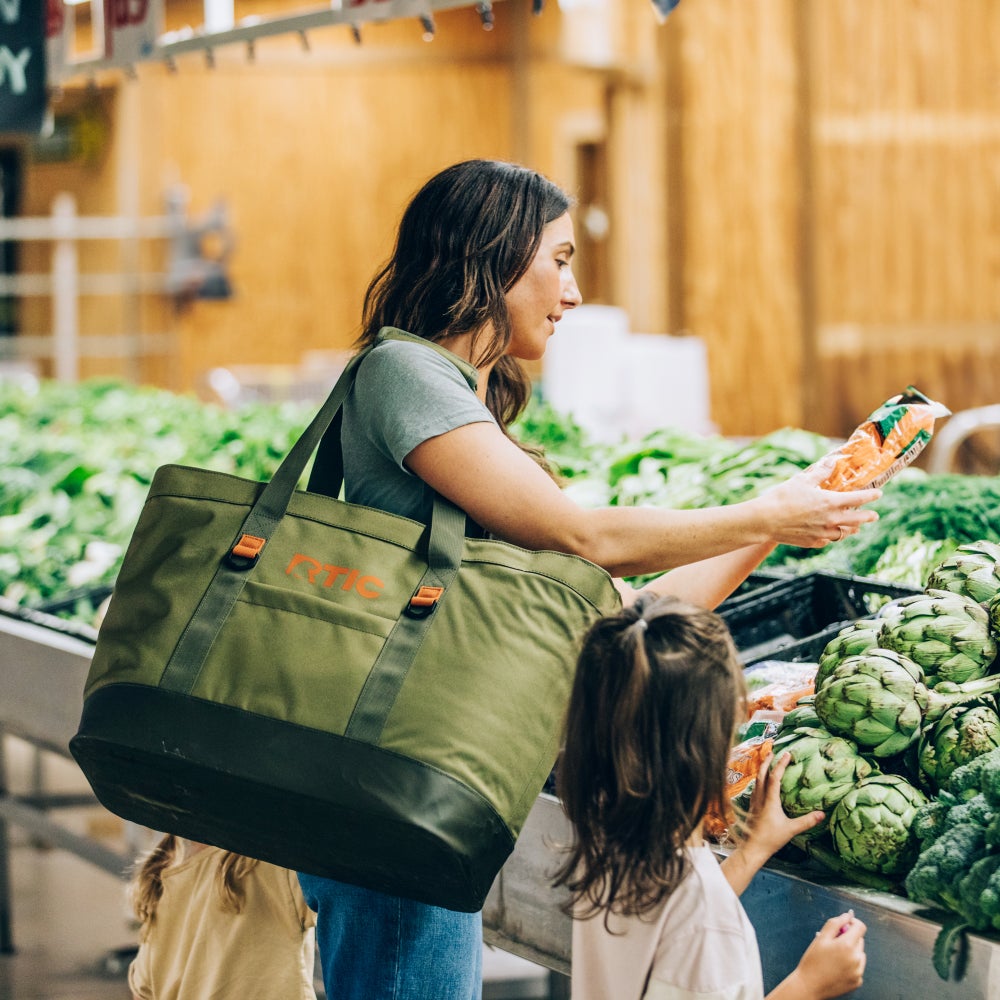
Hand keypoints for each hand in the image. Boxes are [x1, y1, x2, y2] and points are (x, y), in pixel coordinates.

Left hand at [743, 752, 824, 866]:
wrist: (752, 848)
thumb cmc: (771, 838)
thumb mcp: (791, 830)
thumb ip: (806, 821)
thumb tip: (822, 814)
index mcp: (769, 800)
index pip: (774, 777)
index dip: (781, 764)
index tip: (787, 754)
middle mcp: (760, 797)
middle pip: (761, 774)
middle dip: (767, 761)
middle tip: (772, 751)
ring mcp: (754, 801)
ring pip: (756, 780)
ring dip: (761, 769)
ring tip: (767, 762)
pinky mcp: (751, 806)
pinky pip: (754, 787)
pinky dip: (759, 779)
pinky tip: (761, 782)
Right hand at [754, 461, 880, 548]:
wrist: (766, 520)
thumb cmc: (783, 497)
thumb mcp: (802, 480)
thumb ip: (820, 472)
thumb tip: (832, 462)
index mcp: (831, 502)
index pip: (859, 499)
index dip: (871, 496)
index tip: (878, 494)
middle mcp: (832, 520)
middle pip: (858, 520)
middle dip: (868, 517)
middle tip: (874, 516)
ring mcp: (823, 533)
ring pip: (845, 533)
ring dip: (853, 529)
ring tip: (856, 528)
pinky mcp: (813, 542)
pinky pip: (829, 540)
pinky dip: (833, 536)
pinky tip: (832, 534)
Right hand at [790, 911, 866, 998]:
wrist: (810, 986)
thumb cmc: (813, 961)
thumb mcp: (821, 938)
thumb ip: (835, 923)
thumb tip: (847, 916)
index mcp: (847, 946)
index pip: (860, 927)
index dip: (853, 922)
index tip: (845, 924)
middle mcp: (856, 959)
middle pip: (859, 940)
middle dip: (849, 938)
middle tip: (833, 942)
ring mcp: (858, 972)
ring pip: (859, 954)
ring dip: (851, 951)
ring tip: (834, 957)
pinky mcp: (857, 981)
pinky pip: (858, 967)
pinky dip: (850, 964)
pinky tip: (837, 967)